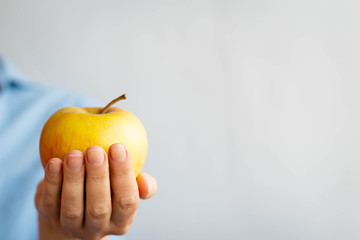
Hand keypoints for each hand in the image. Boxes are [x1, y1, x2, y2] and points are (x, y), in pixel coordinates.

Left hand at [35, 144, 156, 239]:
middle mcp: (97, 229)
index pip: (127, 201)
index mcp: (121, 220)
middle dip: (97, 177)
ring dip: (73, 179)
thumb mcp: (125, 185)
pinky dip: (52, 182)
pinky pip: (50, 201)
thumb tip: (147, 184)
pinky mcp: (49, 218)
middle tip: (95, 150)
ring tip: (75, 154)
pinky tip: (55, 162)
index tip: (119, 147)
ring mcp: (72, 227)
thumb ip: (138, 182)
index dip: (124, 175)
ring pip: (73, 207)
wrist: (75, 200)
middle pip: (99, 207)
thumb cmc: (109, 186)